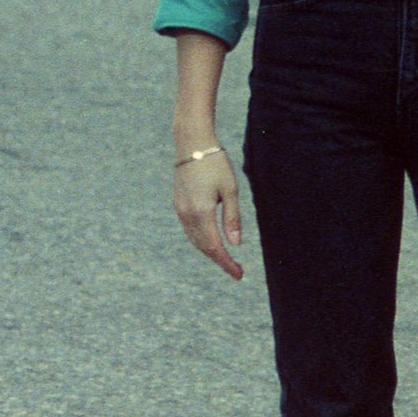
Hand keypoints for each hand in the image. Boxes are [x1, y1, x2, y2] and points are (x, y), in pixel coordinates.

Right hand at [174, 150, 244, 279]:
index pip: (215, 247)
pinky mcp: (178, 204)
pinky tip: (212, 241)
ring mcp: (180, 209)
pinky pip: (189, 230)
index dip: (227, 264)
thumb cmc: (215, 163)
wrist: (191, 142)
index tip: (239, 275)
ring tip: (227, 258)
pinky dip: (201, 240)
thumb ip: (232, 218)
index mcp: (201, 212)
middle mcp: (187, 214)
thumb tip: (235, 245)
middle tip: (237, 270)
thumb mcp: (230, 190)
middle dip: (220, 261)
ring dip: (210, 251)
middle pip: (203, 247)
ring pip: (194, 240)